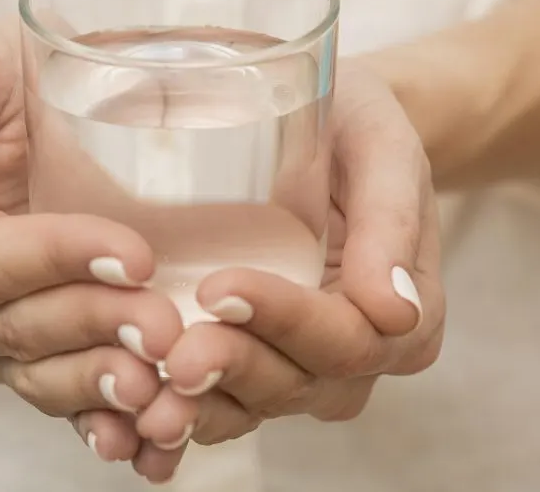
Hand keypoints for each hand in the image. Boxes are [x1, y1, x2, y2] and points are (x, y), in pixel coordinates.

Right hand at [0, 21, 193, 482]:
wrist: (11, 106)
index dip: (57, 262)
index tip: (133, 255)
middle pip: (15, 328)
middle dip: (93, 328)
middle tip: (164, 327)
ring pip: (38, 374)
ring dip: (101, 386)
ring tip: (162, 389)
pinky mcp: (29, 354)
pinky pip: (59, 398)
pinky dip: (102, 421)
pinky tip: (148, 437)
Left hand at [133, 62, 443, 444]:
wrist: (323, 132)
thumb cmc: (355, 128)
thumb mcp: (382, 149)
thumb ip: (392, 219)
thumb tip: (396, 311)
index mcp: (406, 316)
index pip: (347, 338)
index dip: (285, 321)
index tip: (218, 287)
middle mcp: (357, 355)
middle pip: (299, 382)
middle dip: (234, 368)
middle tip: (173, 353)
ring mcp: (303, 367)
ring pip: (255, 405)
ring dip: (200, 405)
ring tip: (143, 388)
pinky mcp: (255, 363)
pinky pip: (223, 403)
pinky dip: (181, 411)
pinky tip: (133, 411)